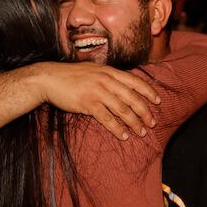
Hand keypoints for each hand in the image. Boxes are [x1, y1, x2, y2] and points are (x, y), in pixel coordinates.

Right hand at [39, 62, 160, 139]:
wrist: (49, 78)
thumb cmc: (71, 76)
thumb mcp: (93, 70)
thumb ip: (108, 76)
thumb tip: (122, 85)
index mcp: (109, 71)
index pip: (135, 81)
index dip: (148, 92)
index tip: (158, 101)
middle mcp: (106, 80)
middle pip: (133, 98)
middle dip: (145, 112)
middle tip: (152, 123)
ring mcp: (97, 91)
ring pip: (123, 109)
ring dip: (134, 123)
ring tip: (141, 132)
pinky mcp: (88, 103)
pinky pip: (107, 118)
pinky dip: (117, 128)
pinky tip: (124, 135)